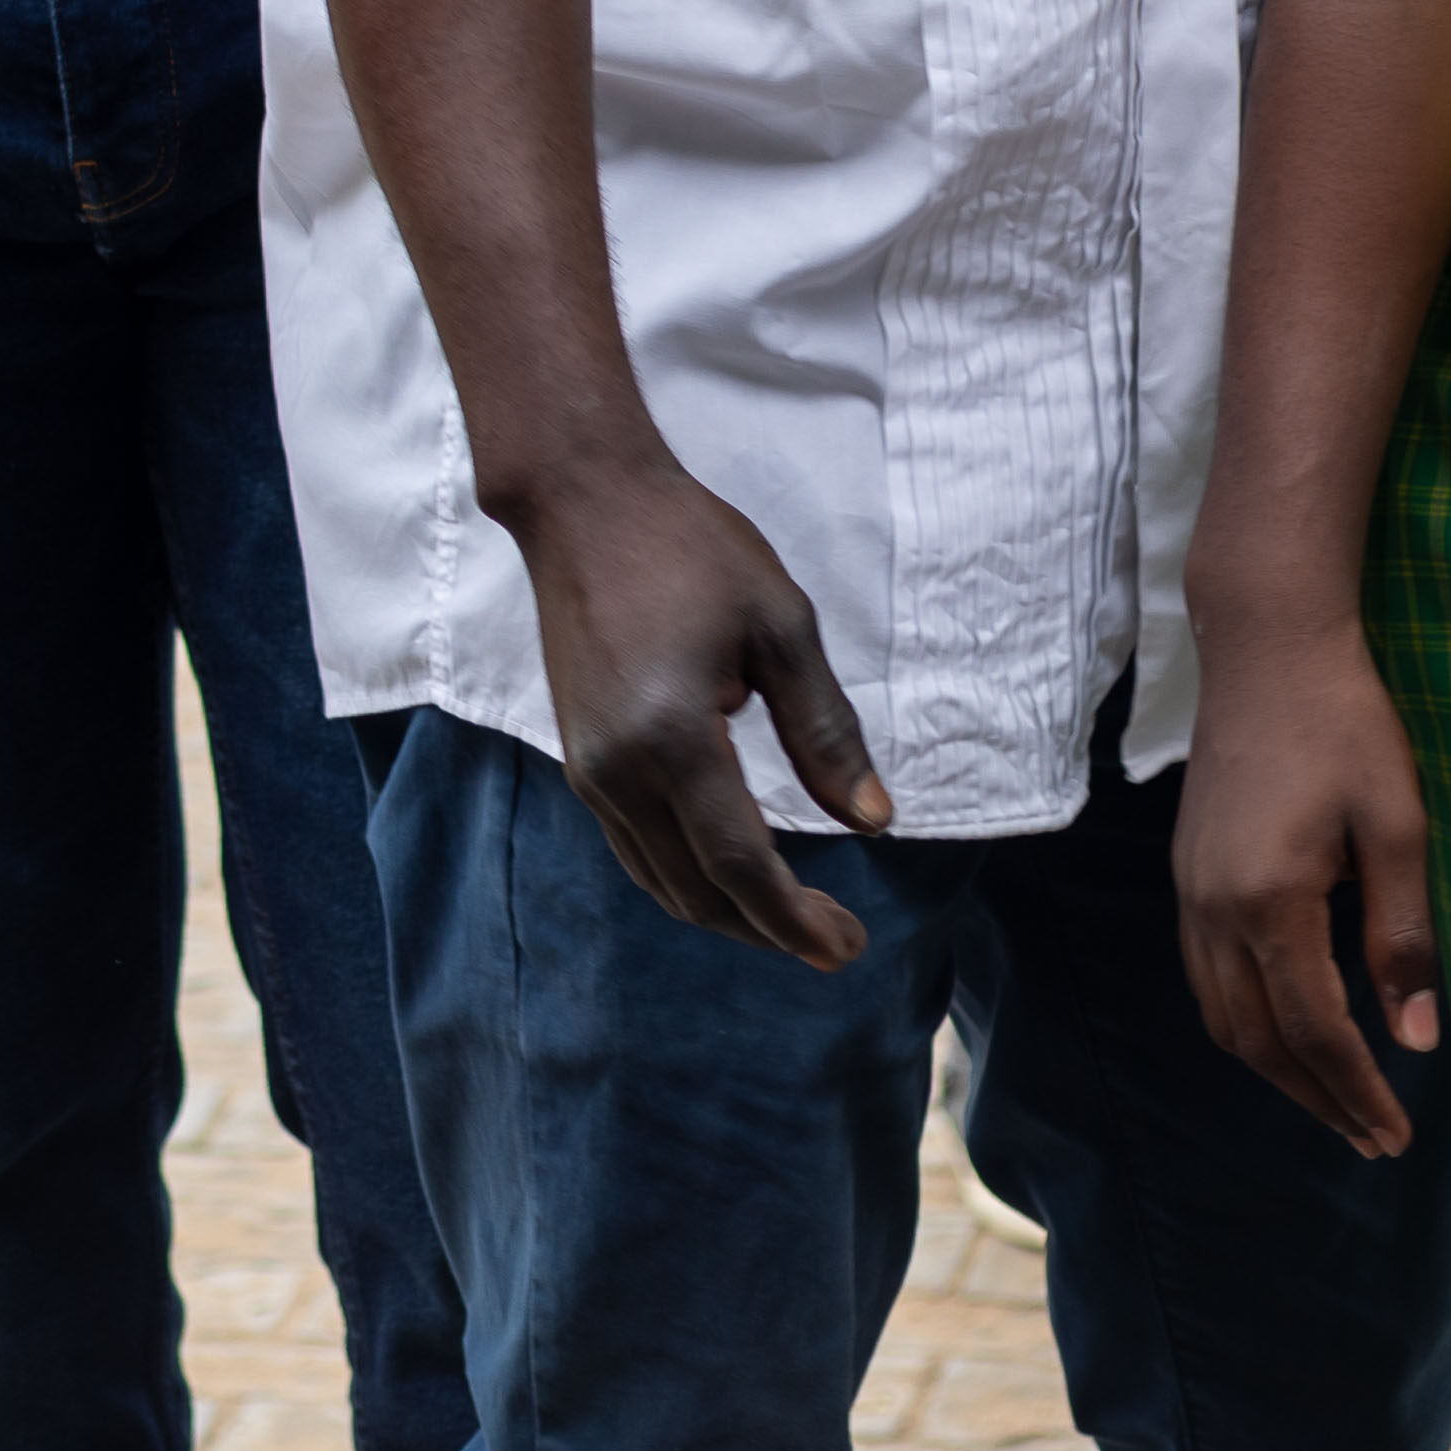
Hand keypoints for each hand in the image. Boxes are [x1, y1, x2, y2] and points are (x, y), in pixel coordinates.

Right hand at [501, 448, 889, 968]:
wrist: (582, 501)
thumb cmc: (690, 547)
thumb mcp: (780, 624)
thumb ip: (825, 730)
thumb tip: (872, 820)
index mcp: (672, 738)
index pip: (740, 866)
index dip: (796, 920)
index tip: (849, 949)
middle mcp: (618, 771)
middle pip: (697, 892)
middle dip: (770, 929)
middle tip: (837, 938)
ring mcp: (589, 769)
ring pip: (661, 880)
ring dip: (728, 911)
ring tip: (794, 915)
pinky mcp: (578, 757)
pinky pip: (636, 847)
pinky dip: (687, 878)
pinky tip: (731, 869)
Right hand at [1173, 624, 1444, 1153]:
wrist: (1267, 648)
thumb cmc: (1346, 725)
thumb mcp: (1397, 827)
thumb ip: (1403, 937)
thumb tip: (1417, 1039)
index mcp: (1270, 901)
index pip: (1314, 1031)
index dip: (1357, 1093)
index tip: (1398, 1136)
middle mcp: (1215, 909)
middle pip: (1257, 1041)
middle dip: (1316, 1100)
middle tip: (1371, 1139)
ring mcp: (1191, 892)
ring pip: (1222, 1017)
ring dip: (1277, 1071)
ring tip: (1333, 1101)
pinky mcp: (1187, 874)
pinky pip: (1206, 978)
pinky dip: (1246, 1024)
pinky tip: (1286, 1028)